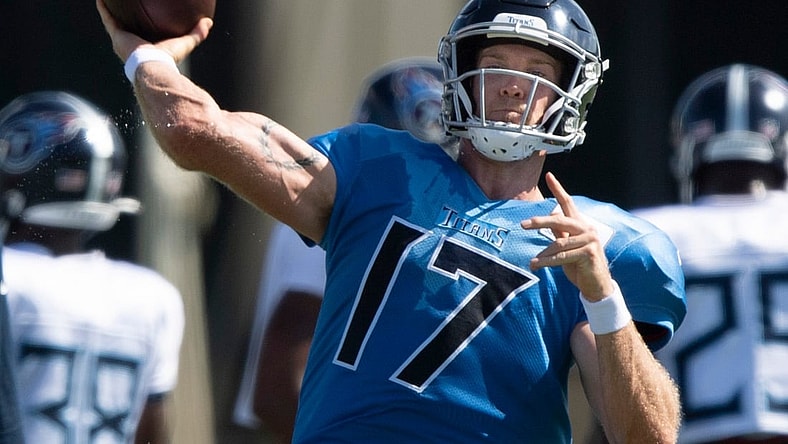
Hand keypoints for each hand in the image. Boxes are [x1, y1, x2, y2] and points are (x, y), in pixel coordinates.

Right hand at [96, 0, 212, 62]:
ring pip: (114, 20)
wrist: (153, 66)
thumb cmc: (169, 58)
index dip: (141, 24)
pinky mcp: (116, 35)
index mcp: (145, 47)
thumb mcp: (185, 43)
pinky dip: (104, 8)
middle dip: (124, 15)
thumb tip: (209, 21)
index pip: (142, 33)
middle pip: (126, 26)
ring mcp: (121, 40)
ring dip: (111, 9)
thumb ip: (197, 33)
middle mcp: (130, 45)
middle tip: (124, 3)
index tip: (142, 14)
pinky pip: (107, 17)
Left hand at [520, 172, 612, 300]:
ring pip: (559, 243)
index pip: (568, 203)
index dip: (558, 189)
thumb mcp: (567, 247)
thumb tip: (549, 217)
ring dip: (543, 254)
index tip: (549, 175)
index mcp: (581, 224)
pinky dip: (548, 261)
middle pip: (559, 219)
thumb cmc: (579, 266)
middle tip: (523, 224)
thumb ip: (560, 233)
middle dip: (540, 222)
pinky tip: (536, 265)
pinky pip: (563, 256)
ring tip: (532, 263)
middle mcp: (587, 228)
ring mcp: (590, 240)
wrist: (596, 286)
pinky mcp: (589, 253)